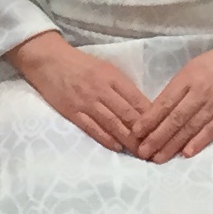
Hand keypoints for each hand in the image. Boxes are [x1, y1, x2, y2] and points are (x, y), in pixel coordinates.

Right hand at [9, 30, 150, 155]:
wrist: (49, 60)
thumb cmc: (80, 64)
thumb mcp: (105, 68)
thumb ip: (121, 86)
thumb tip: (142, 107)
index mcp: (111, 76)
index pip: (136, 99)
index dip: (151, 117)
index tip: (163, 129)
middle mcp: (101, 89)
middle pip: (127, 114)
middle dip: (143, 134)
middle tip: (156, 148)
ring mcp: (86, 102)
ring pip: (112, 124)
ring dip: (128, 140)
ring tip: (141, 153)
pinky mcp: (72, 111)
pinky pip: (92, 128)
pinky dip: (106, 139)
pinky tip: (117, 147)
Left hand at [133, 29, 212, 160]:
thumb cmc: (211, 66)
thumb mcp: (189, 70)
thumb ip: (175, 91)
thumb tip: (155, 114)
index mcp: (187, 79)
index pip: (165, 103)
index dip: (150, 119)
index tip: (136, 133)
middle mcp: (200, 93)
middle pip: (175, 118)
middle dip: (157, 137)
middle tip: (142, 152)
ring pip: (190, 128)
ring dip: (173, 145)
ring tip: (158, 158)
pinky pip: (211, 132)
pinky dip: (198, 143)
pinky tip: (185, 154)